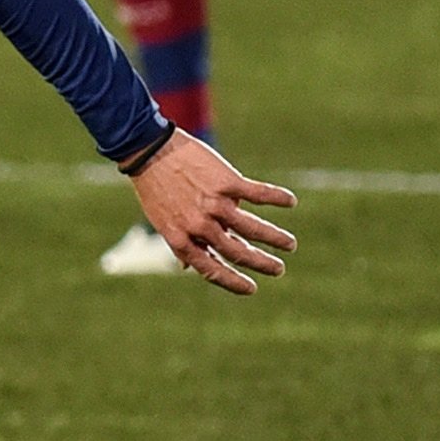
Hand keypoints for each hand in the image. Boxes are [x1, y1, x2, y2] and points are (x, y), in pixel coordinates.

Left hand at [126, 133, 298, 296]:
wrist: (149, 151)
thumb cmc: (156, 188)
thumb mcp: (161, 221)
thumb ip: (179, 243)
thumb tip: (187, 267)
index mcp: (181, 239)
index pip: (211, 269)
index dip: (233, 282)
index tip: (251, 289)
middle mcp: (199, 226)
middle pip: (238, 252)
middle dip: (262, 264)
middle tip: (278, 269)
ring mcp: (214, 204)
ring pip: (253, 228)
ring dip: (275, 238)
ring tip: (290, 245)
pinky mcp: (226, 182)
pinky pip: (258, 194)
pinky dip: (277, 198)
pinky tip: (290, 202)